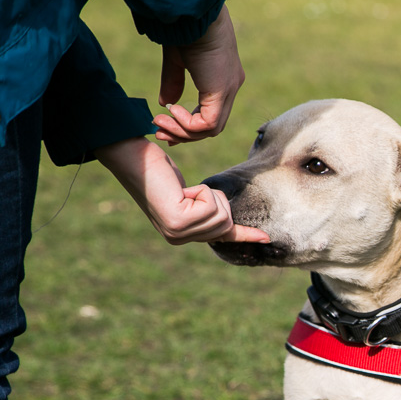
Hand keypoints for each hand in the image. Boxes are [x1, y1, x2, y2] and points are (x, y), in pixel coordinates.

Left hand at [95, 137, 269, 244]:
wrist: (134, 160)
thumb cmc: (159, 172)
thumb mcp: (188, 195)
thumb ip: (205, 212)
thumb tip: (228, 225)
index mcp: (180, 236)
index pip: (220, 236)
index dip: (244, 235)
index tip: (266, 238)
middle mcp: (178, 239)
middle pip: (226, 222)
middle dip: (218, 200)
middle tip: (191, 192)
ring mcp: (177, 233)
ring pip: (221, 214)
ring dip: (210, 195)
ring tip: (186, 191)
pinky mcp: (178, 221)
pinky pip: (211, 204)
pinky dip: (203, 190)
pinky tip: (183, 190)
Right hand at [154, 5, 243, 144]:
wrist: (193, 17)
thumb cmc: (185, 30)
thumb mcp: (177, 61)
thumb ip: (174, 83)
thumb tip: (165, 104)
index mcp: (223, 79)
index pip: (212, 114)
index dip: (189, 126)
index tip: (166, 126)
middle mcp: (231, 87)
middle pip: (212, 127)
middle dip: (184, 134)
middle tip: (159, 133)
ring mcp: (229, 91)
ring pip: (211, 130)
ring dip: (182, 131)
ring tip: (159, 122)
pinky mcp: (222, 92)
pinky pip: (208, 124)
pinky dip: (187, 124)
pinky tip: (171, 110)